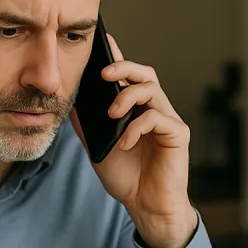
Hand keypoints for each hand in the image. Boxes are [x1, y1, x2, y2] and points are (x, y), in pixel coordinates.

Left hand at [70, 33, 197, 247]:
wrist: (145, 206)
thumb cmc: (126, 177)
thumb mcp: (97, 146)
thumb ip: (87, 123)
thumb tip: (69, 99)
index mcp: (136, 109)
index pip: (128, 76)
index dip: (117, 57)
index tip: (103, 41)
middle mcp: (154, 109)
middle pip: (145, 74)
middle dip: (124, 67)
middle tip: (104, 74)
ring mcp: (168, 120)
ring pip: (152, 90)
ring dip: (128, 96)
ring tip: (112, 115)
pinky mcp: (178, 134)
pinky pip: (158, 118)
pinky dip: (137, 127)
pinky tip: (125, 143)